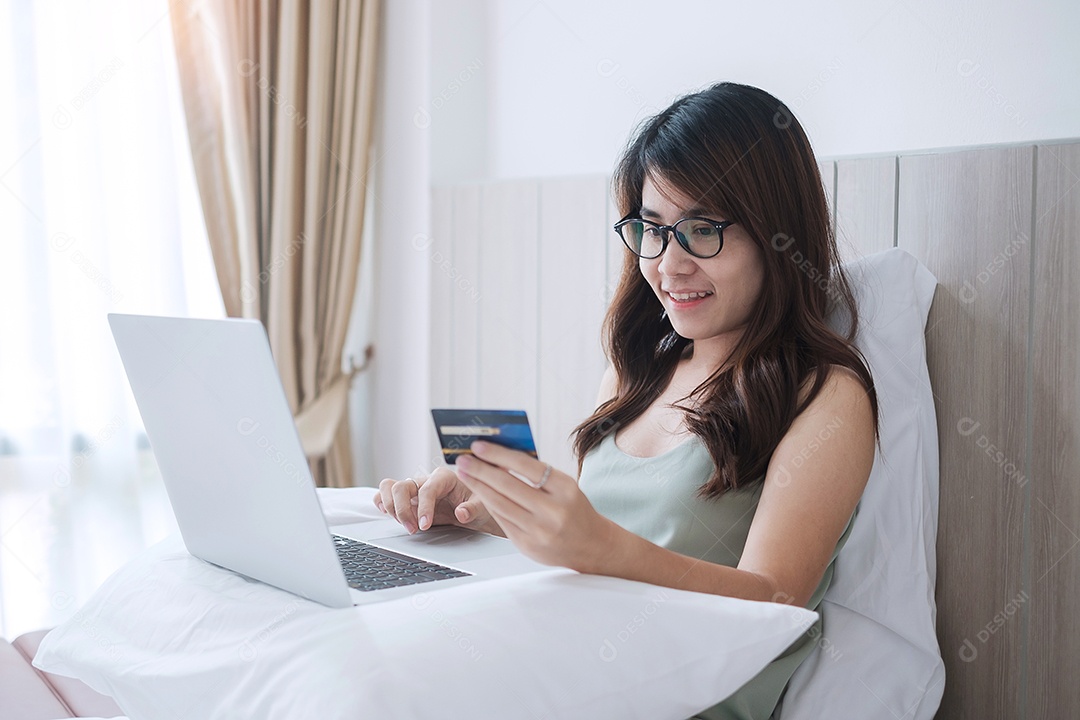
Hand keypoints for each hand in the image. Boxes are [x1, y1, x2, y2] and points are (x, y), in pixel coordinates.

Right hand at [374, 467, 500, 535]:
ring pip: (389, 487)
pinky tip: (387, 514)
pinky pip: (385, 494)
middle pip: (402, 486)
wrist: (474, 508)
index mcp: (444, 477)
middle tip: (412, 529)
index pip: (427, 489)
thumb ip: (473, 509)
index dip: (423, 507)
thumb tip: (461, 513)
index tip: (424, 525)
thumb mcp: (482, 507)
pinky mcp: (407, 499)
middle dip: (403, 510)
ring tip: (403, 524)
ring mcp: (414, 489)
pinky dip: (382, 503)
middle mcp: (426, 480)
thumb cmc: (478, 503)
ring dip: (391, 507)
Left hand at [454, 441, 618, 572]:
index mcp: (564, 489)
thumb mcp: (564, 486)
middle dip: (480, 470)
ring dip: (478, 487)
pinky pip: (501, 520)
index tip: (479, 446)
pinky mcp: (527, 545)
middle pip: (507, 486)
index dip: (498, 454)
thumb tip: (501, 457)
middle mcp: (552, 510)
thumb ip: (537, 474)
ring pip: (500, 504)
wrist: (591, 545)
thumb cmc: (576, 511)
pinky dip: (488, 504)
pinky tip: (479, 493)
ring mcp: (539, 530)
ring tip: (465, 474)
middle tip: (463, 459)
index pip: (525, 466)